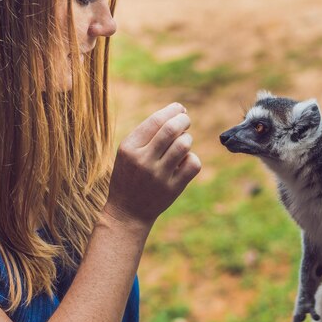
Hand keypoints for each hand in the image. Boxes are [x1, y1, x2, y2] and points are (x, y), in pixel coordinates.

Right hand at [104, 102, 200, 225]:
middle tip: (186, 121)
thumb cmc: (130, 176)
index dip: (172, 110)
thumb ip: (148, 133)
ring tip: (182, 143)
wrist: (128, 212)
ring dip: (187, 139)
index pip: (156, 120)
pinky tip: (184, 161)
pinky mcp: (173, 188)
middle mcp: (143, 160)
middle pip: (172, 129)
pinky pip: (193, 164)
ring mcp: (158, 175)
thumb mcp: (128, 152)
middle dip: (183, 120)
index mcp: (129, 148)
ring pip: (184, 144)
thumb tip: (179, 111)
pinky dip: (192, 158)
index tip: (180, 109)